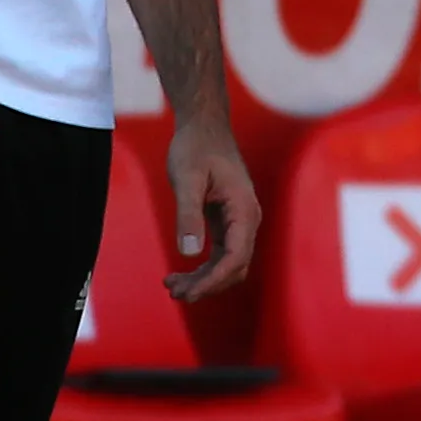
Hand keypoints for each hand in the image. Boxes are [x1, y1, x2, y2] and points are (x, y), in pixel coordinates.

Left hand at [162, 118, 260, 300]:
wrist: (204, 127)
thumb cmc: (195, 148)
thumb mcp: (186, 179)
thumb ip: (188, 215)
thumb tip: (188, 254)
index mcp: (244, 209)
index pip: (236, 256)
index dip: (214, 279)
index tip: (190, 292)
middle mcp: (248, 219)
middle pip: (235, 266)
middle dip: (207, 285)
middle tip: (175, 293)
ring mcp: (240, 222)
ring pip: (229, 264)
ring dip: (204, 280)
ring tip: (172, 286)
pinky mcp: (229, 223)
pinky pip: (222, 254)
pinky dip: (203, 268)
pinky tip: (179, 272)